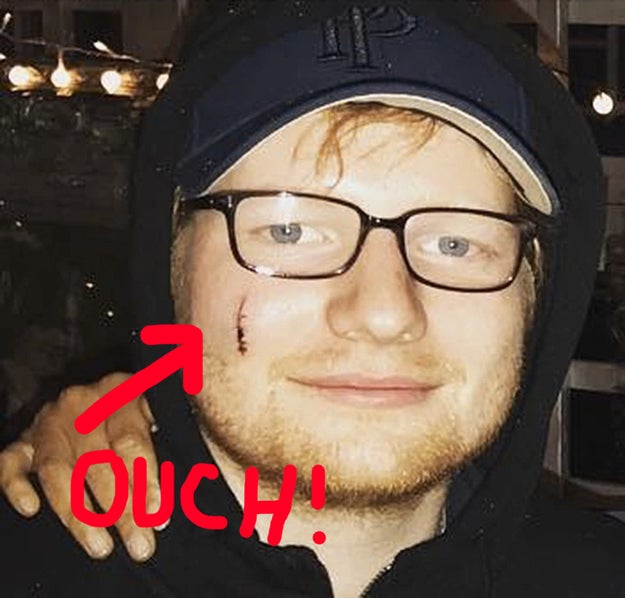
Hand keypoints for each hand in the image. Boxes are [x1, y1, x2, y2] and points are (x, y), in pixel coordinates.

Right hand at [0, 373, 160, 561]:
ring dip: (78, 513)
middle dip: (121, 508)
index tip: (157, 513)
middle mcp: (84, 404)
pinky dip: (16, 485)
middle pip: (99, 461)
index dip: (145, 479)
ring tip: (101, 546)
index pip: (131, 441)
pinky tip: (30, 509)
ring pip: (58, 469)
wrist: (96, 393)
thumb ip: (173, 430)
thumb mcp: (158, 409)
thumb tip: (195, 468)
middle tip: (139, 544)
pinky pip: (11, 461)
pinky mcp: (24, 438)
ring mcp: (51, 421)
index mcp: (123, 393)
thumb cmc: (136, 410)